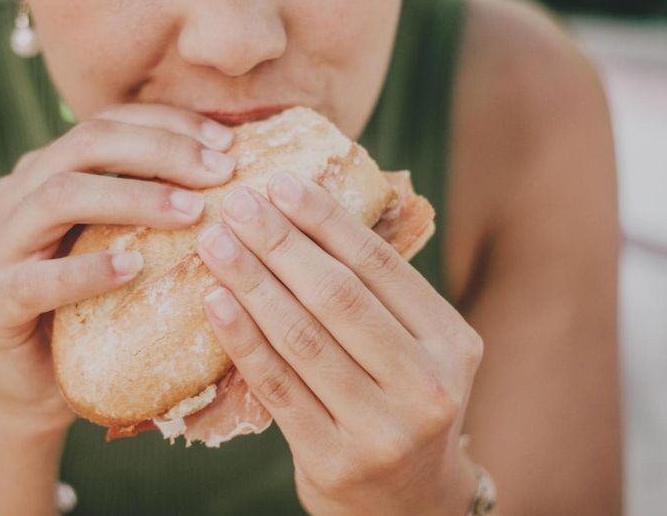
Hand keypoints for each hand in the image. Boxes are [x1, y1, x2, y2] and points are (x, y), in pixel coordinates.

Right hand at [0, 104, 237, 429]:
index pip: (105, 123)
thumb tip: (240, 160)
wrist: (43, 388)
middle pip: (83, 145)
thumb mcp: (129, 244)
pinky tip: (133, 269)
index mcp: (42, 171)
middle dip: (159, 151)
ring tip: (192, 213)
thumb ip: (157, 202)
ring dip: (133, 198)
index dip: (167, 124)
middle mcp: (11, 197)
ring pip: (58, 197)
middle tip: (220, 172)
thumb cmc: (99, 307)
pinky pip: (36, 280)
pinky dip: (87, 270)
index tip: (228, 140)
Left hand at [195, 171, 482, 514]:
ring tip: (216, 243)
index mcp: (451, 343)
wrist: (410, 508)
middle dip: (281, 242)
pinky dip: (243, 340)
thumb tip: (300, 214)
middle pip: (339, 296)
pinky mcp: (336, 461)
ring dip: (252, 282)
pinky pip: (279, 387)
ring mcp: (383, 428)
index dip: (326, 220)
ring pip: (303, 338)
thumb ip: (378, 299)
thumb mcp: (417, 354)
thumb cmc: (400, 409)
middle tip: (237, 204)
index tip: (280, 183)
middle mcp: (426, 385)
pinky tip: (215, 302)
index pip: (380, 265)